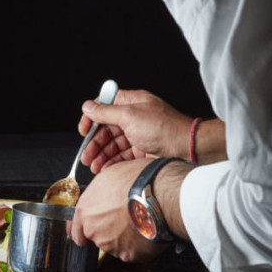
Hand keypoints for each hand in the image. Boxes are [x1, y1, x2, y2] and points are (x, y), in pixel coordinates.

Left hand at [71, 159, 191, 262]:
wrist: (160, 195)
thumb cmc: (138, 180)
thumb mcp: (110, 175)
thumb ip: (99, 192)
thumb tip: (102, 194)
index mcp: (86, 210)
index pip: (75, 230)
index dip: (83, 231)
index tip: (88, 232)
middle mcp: (94, 230)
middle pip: (96, 237)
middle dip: (107, 232)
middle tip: (123, 220)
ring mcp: (111, 245)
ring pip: (114, 245)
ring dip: (123, 237)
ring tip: (138, 222)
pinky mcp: (129, 255)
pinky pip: (131, 252)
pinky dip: (138, 245)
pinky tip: (146, 230)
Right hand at [78, 89, 226, 173]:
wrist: (188, 148)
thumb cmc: (164, 128)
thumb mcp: (130, 116)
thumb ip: (106, 112)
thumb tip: (88, 107)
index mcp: (132, 102)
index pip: (105, 106)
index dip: (92, 118)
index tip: (83, 131)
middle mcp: (134, 116)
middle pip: (107, 128)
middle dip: (95, 143)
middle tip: (86, 156)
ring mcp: (139, 133)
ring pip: (114, 144)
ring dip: (102, 154)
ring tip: (93, 166)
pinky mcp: (143, 149)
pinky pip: (123, 155)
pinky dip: (113, 162)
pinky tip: (105, 169)